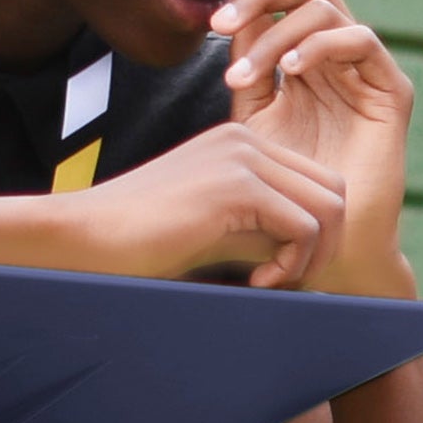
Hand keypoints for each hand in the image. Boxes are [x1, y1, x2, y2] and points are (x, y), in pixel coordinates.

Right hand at [74, 114, 352, 289]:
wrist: (86, 236)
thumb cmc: (145, 243)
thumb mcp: (220, 230)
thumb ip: (267, 231)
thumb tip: (321, 253)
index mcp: (242, 144)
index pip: (318, 183)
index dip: (317, 234)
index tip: (281, 270)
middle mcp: (246, 140)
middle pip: (335, 191)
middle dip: (326, 245)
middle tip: (288, 281)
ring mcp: (242, 157)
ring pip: (329, 208)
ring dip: (312, 258)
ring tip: (272, 283)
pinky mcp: (236, 185)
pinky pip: (304, 227)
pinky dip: (293, 265)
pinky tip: (258, 282)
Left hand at [211, 0, 413, 290]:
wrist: (325, 238)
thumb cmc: (286, 183)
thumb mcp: (252, 114)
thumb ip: (247, 63)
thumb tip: (231, 10)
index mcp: (308, 51)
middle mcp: (340, 53)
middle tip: (221, 18)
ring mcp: (368, 70)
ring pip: (328, 8)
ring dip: (277, 30)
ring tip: (245, 70)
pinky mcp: (392, 92)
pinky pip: (361, 41)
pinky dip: (321, 46)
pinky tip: (290, 70)